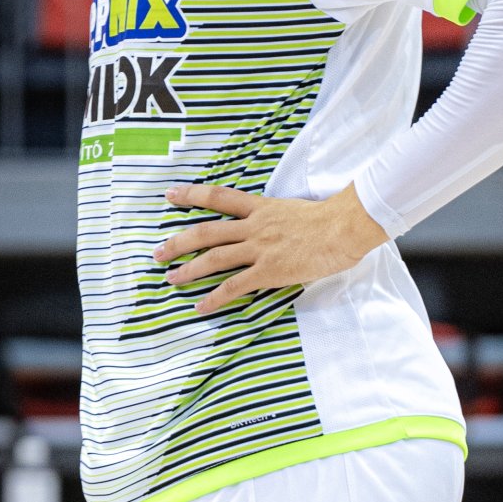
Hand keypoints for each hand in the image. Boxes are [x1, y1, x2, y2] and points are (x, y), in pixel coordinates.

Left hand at [153, 179, 387, 309]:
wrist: (345, 227)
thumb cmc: (329, 220)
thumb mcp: (294, 210)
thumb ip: (275, 218)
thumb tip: (269, 227)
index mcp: (260, 208)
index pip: (218, 197)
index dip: (191, 195)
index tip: (170, 194)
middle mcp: (254, 226)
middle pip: (205, 232)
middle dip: (178, 242)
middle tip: (157, 253)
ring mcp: (259, 248)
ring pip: (213, 258)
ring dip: (188, 270)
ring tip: (170, 279)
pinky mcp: (269, 270)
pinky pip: (234, 286)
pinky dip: (215, 297)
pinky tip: (201, 307)